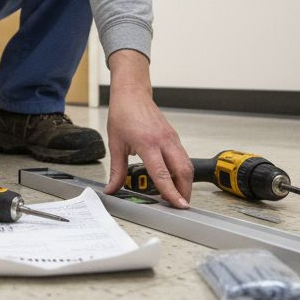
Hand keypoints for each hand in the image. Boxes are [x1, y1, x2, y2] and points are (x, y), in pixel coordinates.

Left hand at [102, 51, 191, 208]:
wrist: (132, 93)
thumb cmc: (123, 113)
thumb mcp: (116, 144)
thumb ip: (116, 170)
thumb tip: (112, 189)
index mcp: (148, 143)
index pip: (162, 173)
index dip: (171, 192)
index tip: (177, 205)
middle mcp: (164, 141)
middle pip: (183, 171)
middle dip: (184, 192)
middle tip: (179, 206)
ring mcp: (172, 138)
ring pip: (187, 165)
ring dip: (185, 183)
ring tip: (177, 196)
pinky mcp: (174, 137)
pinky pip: (184, 158)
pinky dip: (182, 172)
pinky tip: (175, 180)